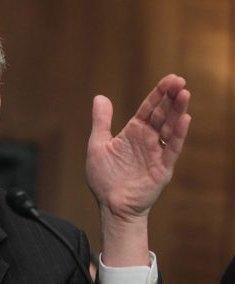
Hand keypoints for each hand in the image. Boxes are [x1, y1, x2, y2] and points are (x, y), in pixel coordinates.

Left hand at [86, 74, 190, 265]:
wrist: (111, 205)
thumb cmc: (104, 177)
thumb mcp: (98, 144)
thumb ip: (101, 121)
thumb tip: (100, 97)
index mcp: (133, 133)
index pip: (148, 109)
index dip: (158, 94)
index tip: (170, 78)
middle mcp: (147, 140)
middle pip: (162, 114)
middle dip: (171, 97)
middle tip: (180, 80)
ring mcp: (156, 152)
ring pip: (169, 127)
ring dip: (177, 111)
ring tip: (184, 94)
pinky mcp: (162, 167)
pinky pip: (171, 148)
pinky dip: (177, 134)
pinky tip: (184, 119)